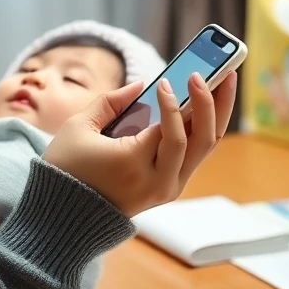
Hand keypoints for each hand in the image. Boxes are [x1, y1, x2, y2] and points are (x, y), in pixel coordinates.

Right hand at [42, 71, 237, 217]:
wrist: (65, 216)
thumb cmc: (66, 170)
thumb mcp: (78, 128)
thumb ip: (111, 102)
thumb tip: (140, 86)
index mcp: (134, 166)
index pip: (169, 130)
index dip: (173, 101)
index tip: (166, 80)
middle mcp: (158, 182)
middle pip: (200, 139)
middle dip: (211, 102)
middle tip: (216, 72)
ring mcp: (167, 189)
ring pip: (204, 148)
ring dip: (216, 114)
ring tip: (223, 82)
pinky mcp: (168, 189)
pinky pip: (193, 156)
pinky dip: (201, 129)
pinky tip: (207, 105)